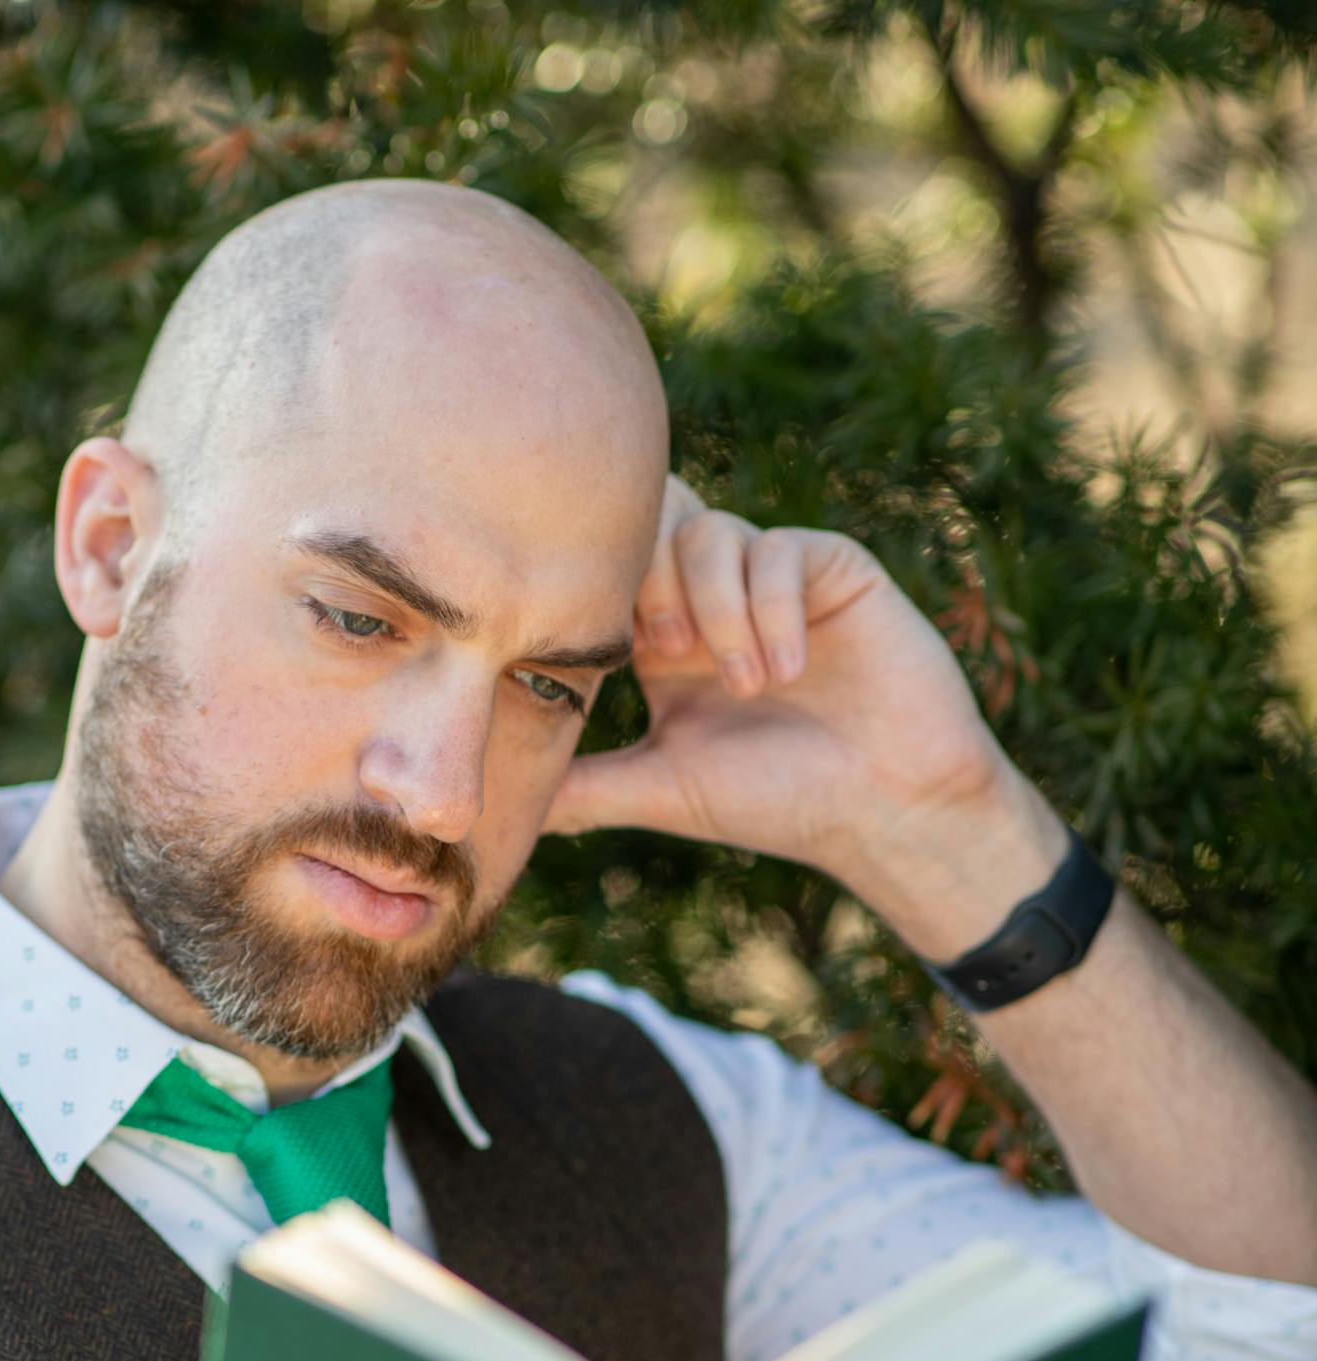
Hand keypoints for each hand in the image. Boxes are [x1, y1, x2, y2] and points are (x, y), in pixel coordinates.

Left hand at [544, 478, 1066, 956]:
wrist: (888, 809)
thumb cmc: (778, 803)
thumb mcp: (660, 792)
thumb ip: (582, 787)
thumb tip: (494, 805)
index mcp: (665, 640)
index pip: (609, 574)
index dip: (598, 597)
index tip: (615, 658)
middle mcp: (715, 599)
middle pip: (650, 529)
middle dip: (646, 584)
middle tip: (668, 656)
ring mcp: (774, 579)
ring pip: (710, 532)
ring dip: (715, 608)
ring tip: (746, 685)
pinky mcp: (833, 568)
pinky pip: (779, 549)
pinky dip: (772, 609)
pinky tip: (789, 670)